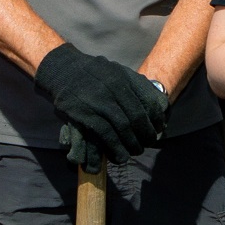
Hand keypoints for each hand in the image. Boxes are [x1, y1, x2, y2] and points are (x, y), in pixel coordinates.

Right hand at [34, 45, 166, 167]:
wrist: (63, 69)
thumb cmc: (94, 73)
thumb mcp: (117, 71)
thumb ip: (137, 85)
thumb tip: (161, 106)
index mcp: (124, 77)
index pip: (149, 102)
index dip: (157, 120)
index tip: (159, 130)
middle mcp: (113, 88)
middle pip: (137, 118)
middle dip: (146, 135)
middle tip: (148, 144)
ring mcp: (98, 101)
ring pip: (123, 127)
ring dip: (133, 144)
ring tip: (136, 151)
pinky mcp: (84, 113)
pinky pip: (105, 134)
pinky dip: (116, 147)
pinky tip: (121, 155)